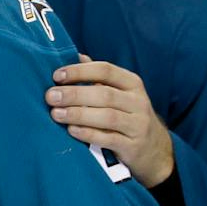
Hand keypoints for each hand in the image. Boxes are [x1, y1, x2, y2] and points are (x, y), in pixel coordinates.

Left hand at [45, 57, 175, 186]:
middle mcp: (137, 102)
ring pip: (107, 116)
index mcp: (132, 84)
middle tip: (51, 96)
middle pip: (104, 94)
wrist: (155, 149)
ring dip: (78, 114)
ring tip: (56, 114)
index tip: (57, 76)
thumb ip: (99, 77)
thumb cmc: (129, 116)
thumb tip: (76, 56)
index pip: (106, 70)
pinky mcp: (133, 146)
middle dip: (75, 94)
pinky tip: (71, 131)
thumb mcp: (120, 94)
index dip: (80, 71)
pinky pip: (109, 139)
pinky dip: (89, 134)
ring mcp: (137, 125)